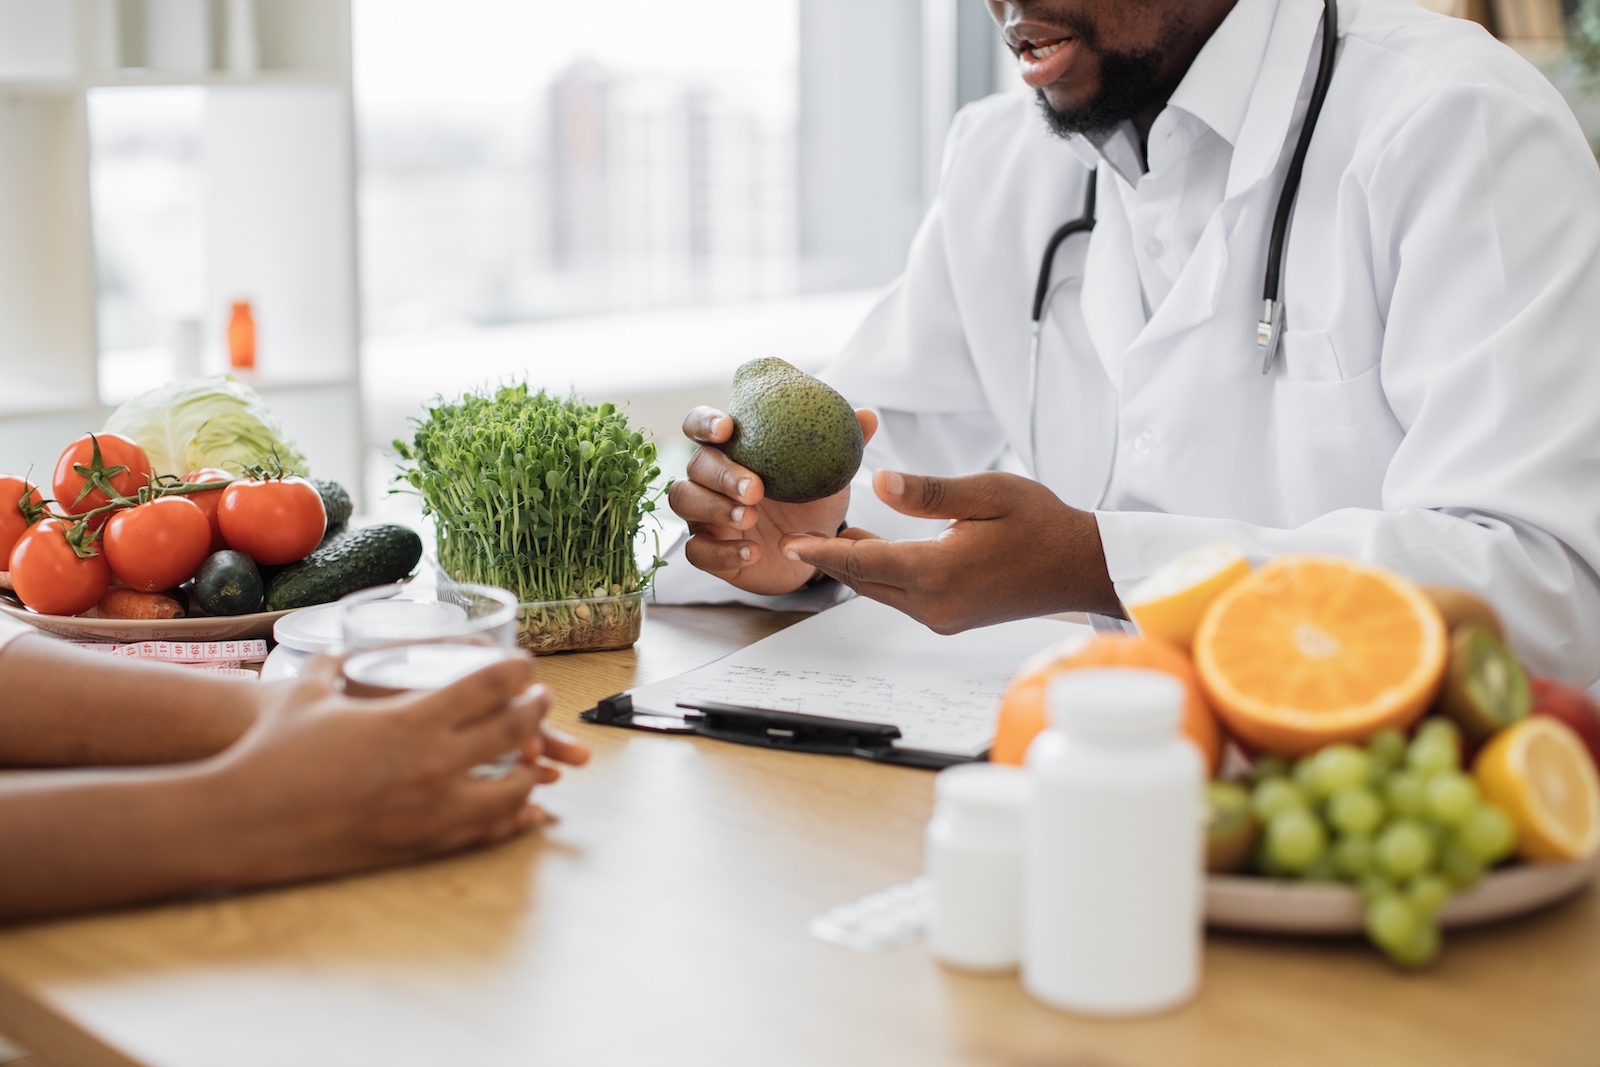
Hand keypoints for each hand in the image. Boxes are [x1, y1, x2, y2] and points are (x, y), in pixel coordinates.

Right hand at [205, 655, 587, 884]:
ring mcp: (430, 812)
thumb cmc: (272, 750)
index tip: (526, 666)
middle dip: (534, 712)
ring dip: (531, 769)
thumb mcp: (307, 692)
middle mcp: (431, 766)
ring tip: (536, 757)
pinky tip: (527, 812)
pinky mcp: (419, 846)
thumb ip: (335, 664)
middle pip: (511, 732)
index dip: (516, 672)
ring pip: (510, 790)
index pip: (487, 687)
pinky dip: (512, 819)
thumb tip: (343, 649)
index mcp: (410, 721)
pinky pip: (483, 833)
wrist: (242, 821)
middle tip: (542, 700)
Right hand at [668, 405, 878, 594]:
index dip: (705, 423)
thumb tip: (867, 416)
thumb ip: (843, 444)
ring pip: (684, 501)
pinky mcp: (708, 550)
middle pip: (695, 466)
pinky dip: (721, 552)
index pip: (700, 425)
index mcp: (732, 449)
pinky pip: (696, 550)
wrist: (810, 551)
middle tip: (755, 488)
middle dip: (722, 474)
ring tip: (750, 518)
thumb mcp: (828, 473)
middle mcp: (710, 478)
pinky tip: (751, 553)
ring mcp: (704, 514)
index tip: (727, 428)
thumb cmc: (810, 501)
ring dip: (714, 508)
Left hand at [778, 469, 1121, 633]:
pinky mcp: (951, 619)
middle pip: (865, 581)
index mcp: (939, 573)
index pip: (863, 562)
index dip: (821, 551)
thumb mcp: (988, 492)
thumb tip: (879, 482)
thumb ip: (929, 491)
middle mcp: (935, 605)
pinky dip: (882, 575)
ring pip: (882, 591)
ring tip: (829, 537)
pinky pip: (902, 597)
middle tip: (797, 537)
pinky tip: (874, 549)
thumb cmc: (1042, 525)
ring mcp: (943, 618)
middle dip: (831, 559)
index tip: (787, 543)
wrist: (1079, 567)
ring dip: (856, 567)